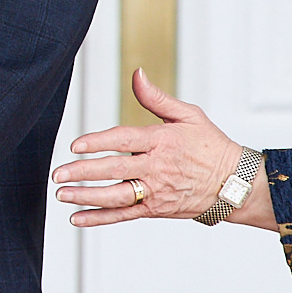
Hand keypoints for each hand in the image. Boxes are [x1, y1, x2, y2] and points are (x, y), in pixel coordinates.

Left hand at [52, 69, 269, 227]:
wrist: (233, 184)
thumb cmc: (210, 145)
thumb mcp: (188, 115)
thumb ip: (157, 98)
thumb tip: (137, 74)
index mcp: (162, 141)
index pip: (124, 140)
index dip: (98, 142)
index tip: (75, 145)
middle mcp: (157, 168)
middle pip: (115, 170)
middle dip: (83, 172)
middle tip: (57, 173)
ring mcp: (156, 191)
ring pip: (116, 196)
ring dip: (86, 196)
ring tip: (61, 194)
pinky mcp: (155, 209)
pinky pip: (124, 216)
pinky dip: (100, 218)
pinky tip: (77, 218)